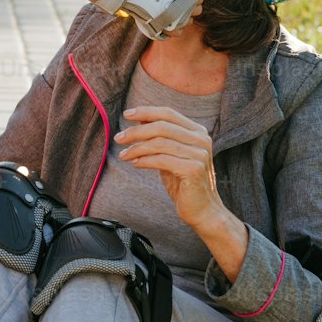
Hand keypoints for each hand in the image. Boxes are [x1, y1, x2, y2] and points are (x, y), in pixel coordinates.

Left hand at [114, 105, 222, 231]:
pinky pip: (162, 160)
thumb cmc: (183, 183)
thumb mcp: (170, 156)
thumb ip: (160, 138)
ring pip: (160, 143)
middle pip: (162, 126)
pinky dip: (145, 160)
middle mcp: (201, 139)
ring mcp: (199, 154)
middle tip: (119, 138)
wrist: (202, 210)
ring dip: (137, 148)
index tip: (127, 114)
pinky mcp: (194, 169)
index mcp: (198, 132)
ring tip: (124, 155)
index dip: (146, 112)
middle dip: (136, 131)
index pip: (168, 114)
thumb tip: (140, 120)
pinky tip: (135, 163)